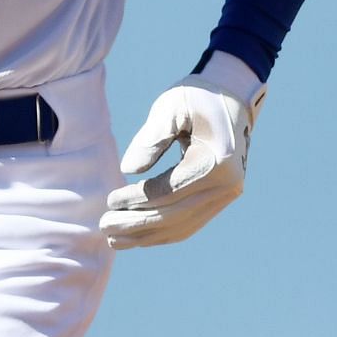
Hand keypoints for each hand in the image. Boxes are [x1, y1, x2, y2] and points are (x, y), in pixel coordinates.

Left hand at [100, 56, 264, 249]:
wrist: (232, 97)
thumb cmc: (196, 97)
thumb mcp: (171, 107)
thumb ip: (151, 138)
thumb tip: (128, 169)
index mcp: (216, 161)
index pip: (169, 190)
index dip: (137, 199)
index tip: (110, 201)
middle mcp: (227, 184)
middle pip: (175, 215)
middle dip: (137, 224)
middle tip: (104, 227)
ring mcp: (228, 194)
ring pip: (183, 225)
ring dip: (148, 235)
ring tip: (114, 239)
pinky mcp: (223, 197)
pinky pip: (191, 221)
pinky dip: (164, 231)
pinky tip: (139, 236)